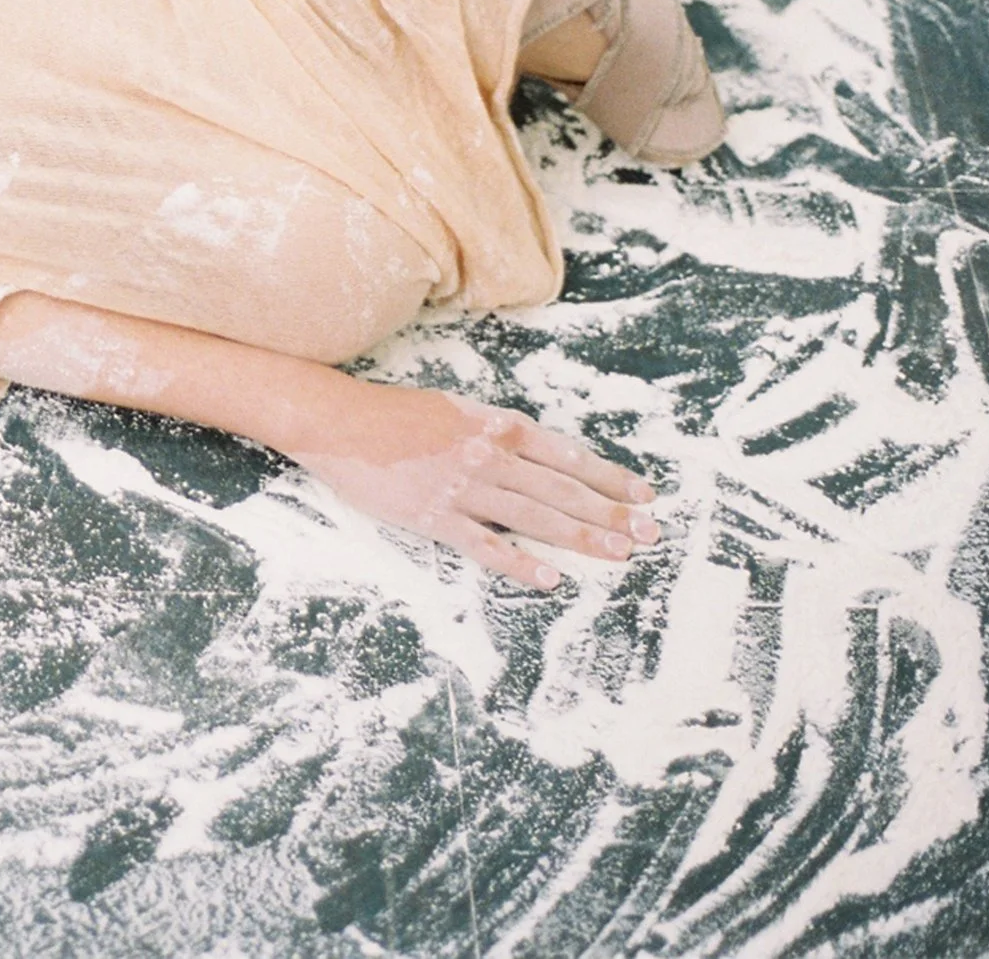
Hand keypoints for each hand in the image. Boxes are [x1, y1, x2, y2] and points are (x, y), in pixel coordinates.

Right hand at [289, 383, 657, 590]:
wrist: (339, 422)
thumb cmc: (394, 413)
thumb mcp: (456, 409)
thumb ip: (495, 433)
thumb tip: (535, 457)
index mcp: (496, 425)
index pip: (567, 455)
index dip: (609, 477)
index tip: (642, 495)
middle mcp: (489, 456)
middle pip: (562, 489)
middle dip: (610, 513)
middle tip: (649, 534)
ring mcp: (463, 488)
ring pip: (536, 517)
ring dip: (582, 538)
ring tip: (619, 555)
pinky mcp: (435, 517)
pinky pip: (486, 546)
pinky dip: (519, 563)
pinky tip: (549, 578)